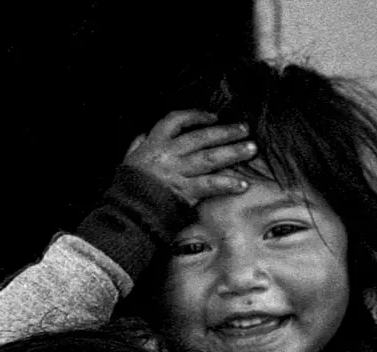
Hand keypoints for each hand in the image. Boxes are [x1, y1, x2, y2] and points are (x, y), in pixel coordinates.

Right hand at [123, 110, 257, 205]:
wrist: (125, 211)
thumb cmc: (127, 187)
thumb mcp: (128, 160)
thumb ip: (137, 146)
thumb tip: (143, 135)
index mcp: (153, 143)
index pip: (176, 120)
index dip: (196, 116)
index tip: (213, 117)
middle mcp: (168, 154)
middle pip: (201, 137)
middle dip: (225, 132)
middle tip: (245, 129)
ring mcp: (177, 172)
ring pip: (209, 158)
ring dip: (233, 152)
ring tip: (251, 149)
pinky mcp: (184, 191)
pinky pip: (210, 185)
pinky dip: (227, 184)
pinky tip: (243, 184)